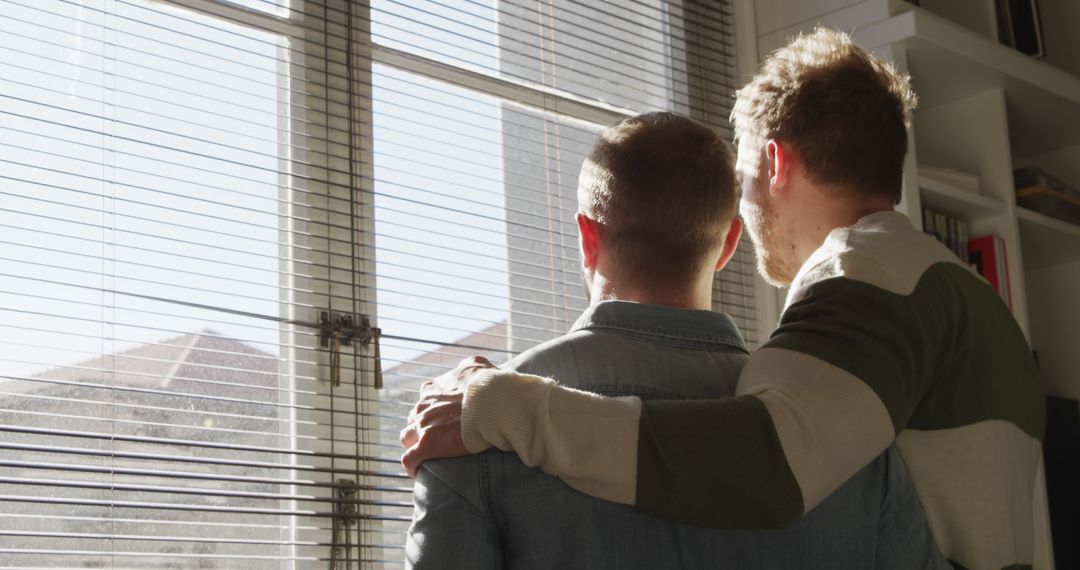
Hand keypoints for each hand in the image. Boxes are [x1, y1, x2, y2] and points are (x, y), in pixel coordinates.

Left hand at [400, 356, 496, 477]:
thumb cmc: (488, 386)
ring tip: (431, 455)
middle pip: (414, 420)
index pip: (424, 402)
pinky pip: (410, 459)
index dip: (433, 413)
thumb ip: (468, 367)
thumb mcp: (478, 366)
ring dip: (417, 445)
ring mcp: (423, 424)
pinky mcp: (427, 444)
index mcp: (432, 389)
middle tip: (442, 438)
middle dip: (424, 428)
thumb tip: (472, 369)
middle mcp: (423, 405)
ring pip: (408, 438)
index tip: (445, 421)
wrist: (494, 401)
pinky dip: (413, 466)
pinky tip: (420, 472)